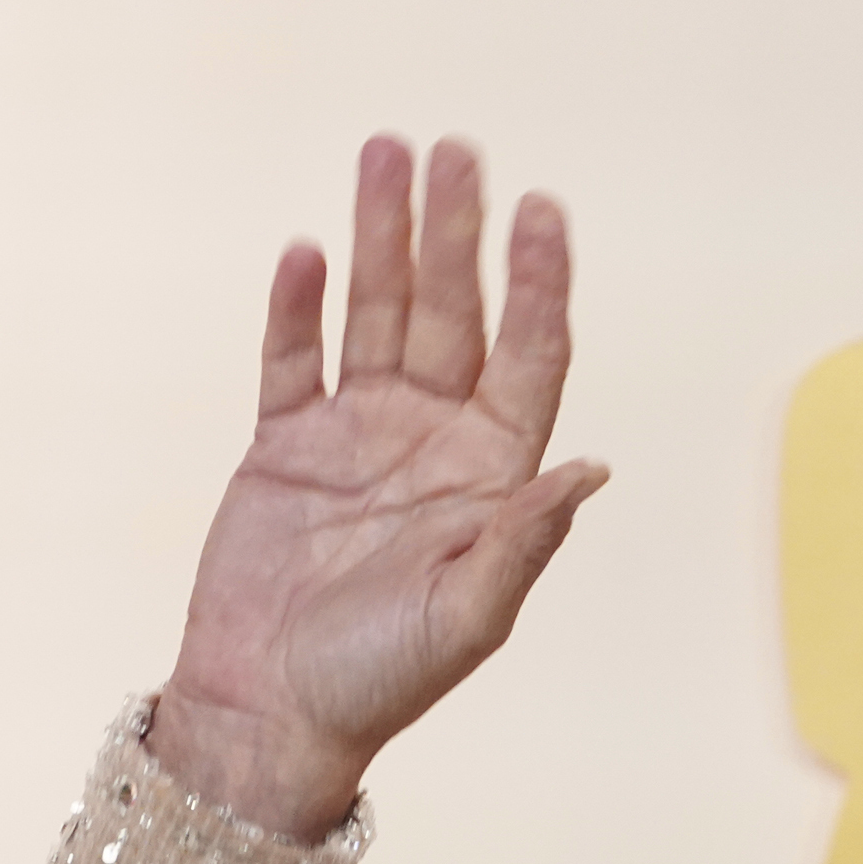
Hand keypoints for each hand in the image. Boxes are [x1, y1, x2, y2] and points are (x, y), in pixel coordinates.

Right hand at [146, 136, 607, 839]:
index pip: (527, 359)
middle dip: (453, 233)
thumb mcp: (469, 616)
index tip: (541, 210)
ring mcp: (357, 438)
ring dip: (380, 240)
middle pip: (453, 315)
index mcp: (491, 478)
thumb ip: (525, 538)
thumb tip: (593, 470)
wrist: (270, 713)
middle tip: (453, 150)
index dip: (536, 285)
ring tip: (383, 155)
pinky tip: (305, 251)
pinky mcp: (284, 448)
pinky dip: (297, 307)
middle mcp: (431, 444)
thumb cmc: (380, 681)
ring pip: (376, 314)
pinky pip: (293, 359)